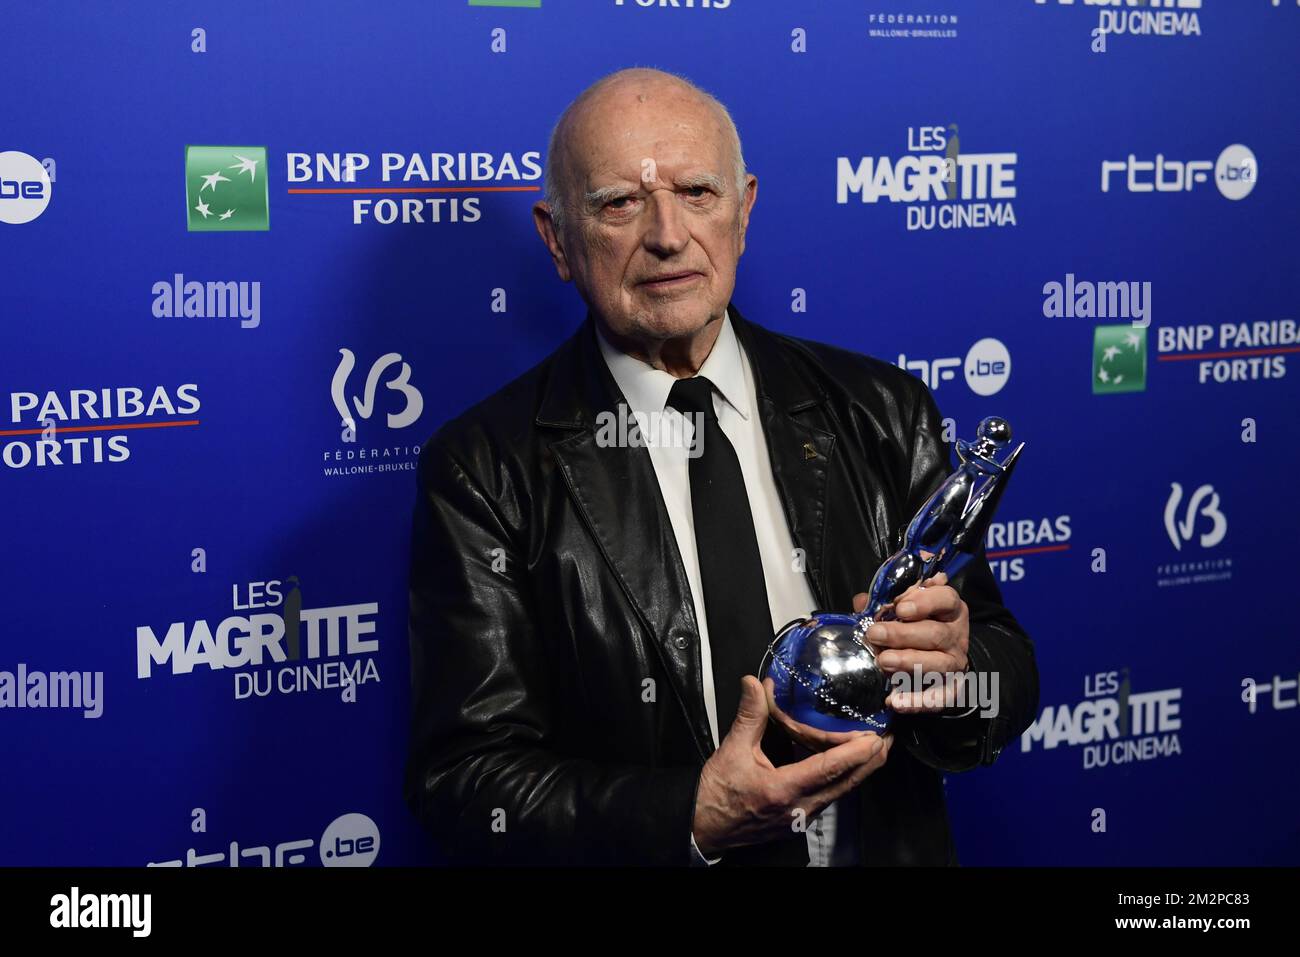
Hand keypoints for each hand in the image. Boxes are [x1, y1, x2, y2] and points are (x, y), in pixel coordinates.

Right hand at [691, 675, 891, 856]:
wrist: (705, 826)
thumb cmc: (717, 793)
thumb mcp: (732, 750)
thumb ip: (749, 716)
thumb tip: (757, 684)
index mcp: (783, 790)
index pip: (829, 769)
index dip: (854, 752)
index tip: (874, 737)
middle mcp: (799, 808)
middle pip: (847, 783)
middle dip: (871, 760)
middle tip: (887, 737)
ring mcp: (802, 817)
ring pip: (842, 792)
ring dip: (861, 770)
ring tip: (875, 748)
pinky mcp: (800, 819)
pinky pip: (831, 797)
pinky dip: (844, 778)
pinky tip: (849, 766)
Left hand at [853, 572, 970, 713]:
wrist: (942, 661)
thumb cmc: (918, 627)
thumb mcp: (906, 610)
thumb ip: (885, 604)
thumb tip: (862, 602)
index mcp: (949, 610)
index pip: (946, 599)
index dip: (924, 602)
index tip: (899, 607)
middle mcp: (956, 636)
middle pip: (936, 633)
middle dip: (902, 634)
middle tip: (874, 634)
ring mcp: (954, 664)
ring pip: (937, 664)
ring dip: (908, 663)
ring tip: (883, 661)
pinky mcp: (951, 689)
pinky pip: (937, 698)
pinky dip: (915, 701)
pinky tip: (894, 701)